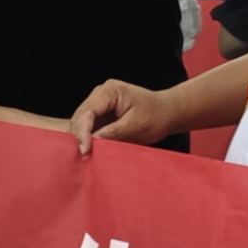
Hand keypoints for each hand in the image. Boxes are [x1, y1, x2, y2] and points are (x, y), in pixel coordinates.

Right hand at [67, 78, 183, 153]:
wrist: (167, 113)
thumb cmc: (156, 116)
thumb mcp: (136, 126)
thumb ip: (113, 132)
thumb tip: (93, 141)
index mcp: (110, 91)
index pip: (88, 111)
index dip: (83, 131)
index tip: (85, 150)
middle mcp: (100, 94)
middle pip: (81, 116)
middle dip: (80, 136)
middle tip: (83, 156)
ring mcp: (99, 105)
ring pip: (81, 123)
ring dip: (82, 138)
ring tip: (84, 155)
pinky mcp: (101, 116)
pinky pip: (88, 128)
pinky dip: (87, 138)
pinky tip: (88, 150)